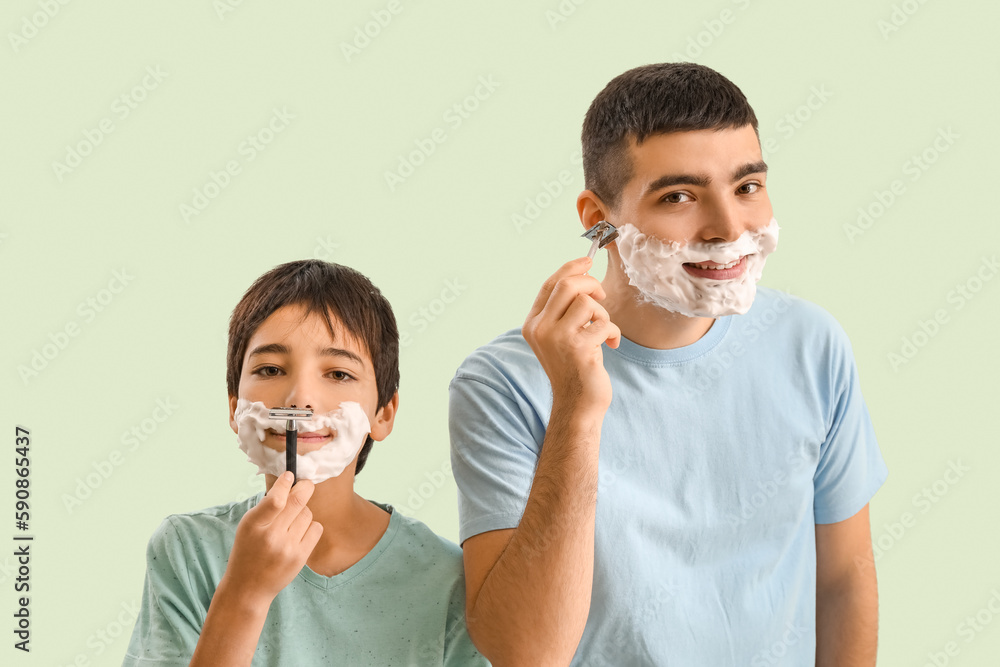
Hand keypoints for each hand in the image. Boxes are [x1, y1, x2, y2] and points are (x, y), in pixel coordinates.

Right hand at [220, 471, 322, 604]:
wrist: (248, 587)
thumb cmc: (248, 550)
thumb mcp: (248, 526)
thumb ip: (267, 507)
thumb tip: (290, 482)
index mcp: (253, 525)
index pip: (276, 499)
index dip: (285, 483)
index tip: (290, 475)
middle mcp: (271, 536)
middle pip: (298, 501)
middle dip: (304, 488)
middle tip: (304, 485)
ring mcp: (287, 548)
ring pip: (308, 513)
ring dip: (303, 512)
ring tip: (291, 523)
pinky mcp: (300, 557)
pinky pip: (316, 528)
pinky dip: (310, 526)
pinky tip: (299, 533)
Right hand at [522, 257, 620, 411]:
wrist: (577, 403)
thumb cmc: (574, 366)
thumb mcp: (560, 336)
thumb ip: (563, 310)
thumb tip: (582, 274)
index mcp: (533, 324)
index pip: (549, 284)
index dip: (571, 268)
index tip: (588, 260)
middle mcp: (540, 329)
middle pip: (567, 285)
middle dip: (591, 284)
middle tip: (602, 297)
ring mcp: (557, 339)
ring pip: (587, 302)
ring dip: (603, 314)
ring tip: (603, 331)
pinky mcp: (578, 348)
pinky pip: (604, 323)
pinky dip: (613, 332)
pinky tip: (611, 345)